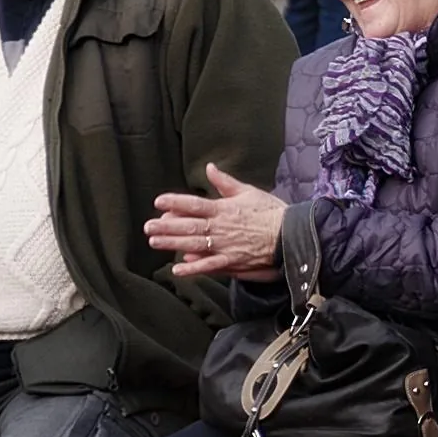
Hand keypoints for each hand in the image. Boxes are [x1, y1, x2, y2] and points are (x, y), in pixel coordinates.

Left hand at [146, 164, 284, 280]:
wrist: (289, 234)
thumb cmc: (270, 211)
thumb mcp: (248, 191)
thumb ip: (225, 182)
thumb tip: (210, 167)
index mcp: (224, 208)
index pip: (194, 204)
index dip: (175, 202)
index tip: (159, 201)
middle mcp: (221, 227)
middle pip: (188, 225)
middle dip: (166, 226)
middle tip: (148, 226)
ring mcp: (225, 245)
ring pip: (193, 244)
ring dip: (172, 243)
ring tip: (155, 242)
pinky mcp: (232, 260)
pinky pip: (209, 265)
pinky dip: (193, 268)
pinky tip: (178, 268)